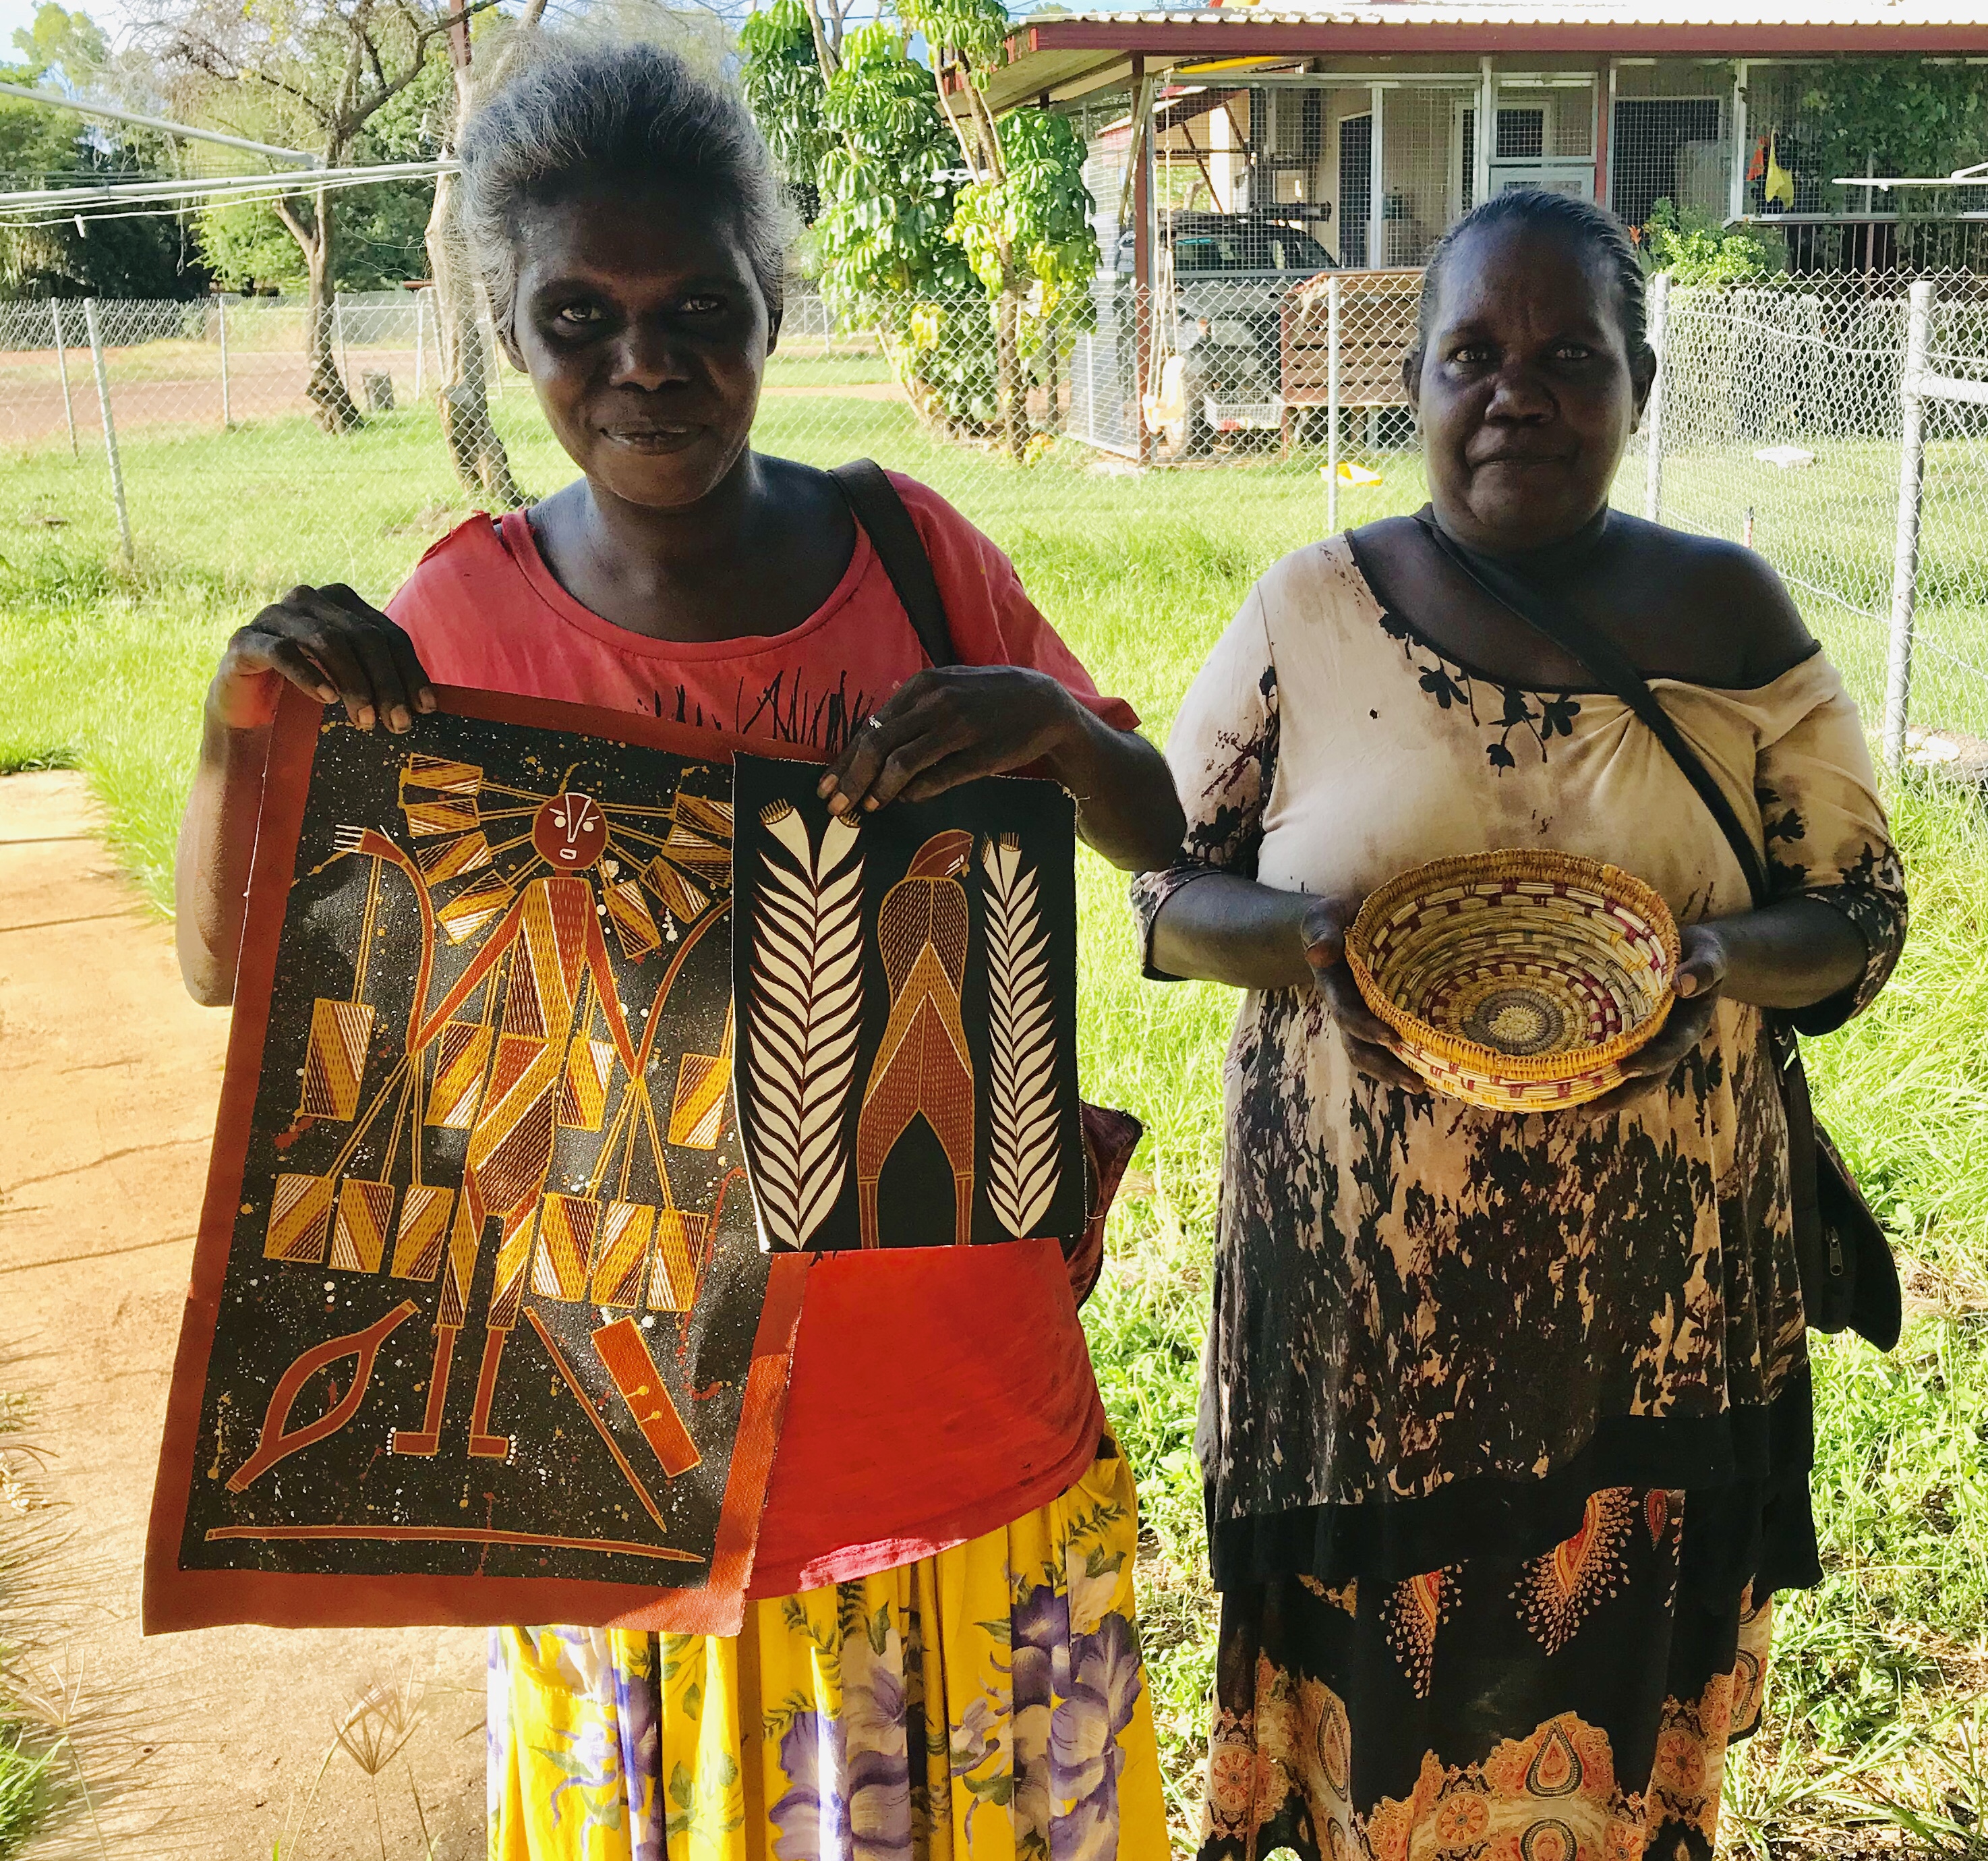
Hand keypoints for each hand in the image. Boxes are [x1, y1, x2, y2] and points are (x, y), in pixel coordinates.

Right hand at [208, 584, 435, 734]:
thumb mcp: (350, 681)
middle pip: (363, 636)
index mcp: (340, 602)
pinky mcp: (246, 639)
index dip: (410, 671)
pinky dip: (309, 675)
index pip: (387, 633)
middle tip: (398, 723)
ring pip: (327, 641)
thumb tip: (430, 706)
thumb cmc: (306, 691)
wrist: (248, 705)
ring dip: (354, 683)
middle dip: (386, 682)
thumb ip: (381, 678)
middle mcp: (308, 600)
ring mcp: (274, 615)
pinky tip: (327, 699)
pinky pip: (282, 652)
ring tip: (366, 720)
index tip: (426, 708)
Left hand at [817, 666, 1082, 815]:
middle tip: (834, 805)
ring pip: (900, 762)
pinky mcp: (978, 755)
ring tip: (865, 808)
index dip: (845, 759)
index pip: (872, 725)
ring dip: (877, 789)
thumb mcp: (947, 688)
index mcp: (923, 685)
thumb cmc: (989, 698)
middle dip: (850, 778)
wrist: (1043, 704)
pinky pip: (935, 778)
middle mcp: (935, 703)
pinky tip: (900, 801)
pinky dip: (913, 792)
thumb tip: (873, 741)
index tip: (827, 785)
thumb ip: (911, 712)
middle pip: (877, 743)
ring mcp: (957, 729)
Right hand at [1300, 894, 1425, 1092]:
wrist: (1334, 923)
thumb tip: (1318, 953)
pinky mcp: (1380, 1013)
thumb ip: (1322, 933)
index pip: (1347, 1015)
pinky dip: (1406, 1059)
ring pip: (1373, 1053)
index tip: (1392, 1038)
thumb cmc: (1333, 919)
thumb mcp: (1322, 918)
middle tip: (1415, 1083)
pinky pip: (1389, 1043)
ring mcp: (1364, 1014)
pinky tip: (1433, 1069)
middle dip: (1384, 1068)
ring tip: (1424, 1087)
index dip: (1366, 1029)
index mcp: (1335, 987)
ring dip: (1394, 1072)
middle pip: (1359, 1048)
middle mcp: (1349, 1008)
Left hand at [1578, 922, 1727, 1117]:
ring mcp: (1650, 1040)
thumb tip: (1683, 985)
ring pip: (1630, 1075)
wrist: (1700, 954)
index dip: (1651, 1061)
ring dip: (1606, 1094)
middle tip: (1590, 1112)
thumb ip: (1703, 970)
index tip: (1628, 1069)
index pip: (1670, 1049)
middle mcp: (1667, 1039)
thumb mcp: (1711, 956)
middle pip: (1647, 1076)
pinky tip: (1568, 1084)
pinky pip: (1615, 1055)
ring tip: (1577, 1111)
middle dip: (1621, 1095)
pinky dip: (1597, 1071)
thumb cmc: (1704, 954)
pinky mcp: (1632, 1032)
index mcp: (1688, 1026)